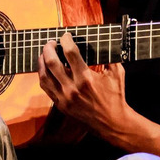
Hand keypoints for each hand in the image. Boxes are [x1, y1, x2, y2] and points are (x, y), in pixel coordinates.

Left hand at [37, 32, 140, 146]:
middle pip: (52, 62)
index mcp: (86, 78)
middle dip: (48, 48)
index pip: (70, 53)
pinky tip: (45, 69)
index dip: (66, 40)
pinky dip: (43, 76)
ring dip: (42, 61)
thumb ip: (108, 56)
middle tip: (50, 42)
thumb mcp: (117, 73)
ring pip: (44, 76)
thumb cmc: (116, 97)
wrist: (112, 123)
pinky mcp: (60, 105)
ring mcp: (64, 98)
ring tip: (44, 53)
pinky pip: (46, 88)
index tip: (65, 36)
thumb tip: (101, 42)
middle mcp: (72, 88)